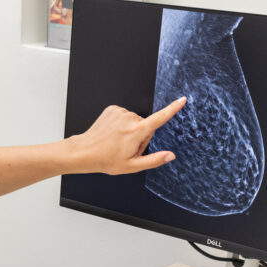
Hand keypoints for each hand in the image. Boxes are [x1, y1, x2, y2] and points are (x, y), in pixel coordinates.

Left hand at [65, 98, 184, 174]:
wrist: (85, 151)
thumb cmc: (107, 160)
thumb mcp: (132, 166)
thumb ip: (154, 160)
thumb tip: (170, 155)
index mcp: (136, 132)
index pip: (160, 118)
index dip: (173, 109)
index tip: (182, 100)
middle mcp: (129, 118)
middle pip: (145, 126)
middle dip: (140, 137)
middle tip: (126, 148)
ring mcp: (120, 112)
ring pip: (134, 121)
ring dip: (130, 131)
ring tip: (118, 142)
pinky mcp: (112, 109)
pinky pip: (124, 116)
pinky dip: (122, 124)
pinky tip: (113, 133)